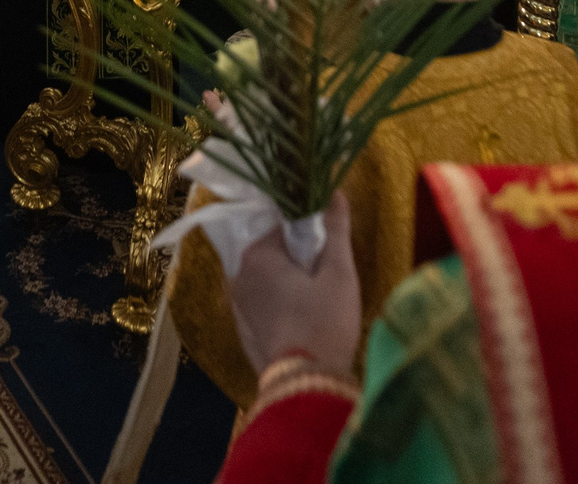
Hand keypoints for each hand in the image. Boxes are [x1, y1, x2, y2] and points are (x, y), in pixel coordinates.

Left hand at [229, 192, 358, 377]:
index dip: (312, 238)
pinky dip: (281, 308)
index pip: (285, 228)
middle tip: (327, 286)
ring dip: (290, 286)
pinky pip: (264, 306)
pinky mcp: (243, 331)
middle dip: (300, 263)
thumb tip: (334, 193)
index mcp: (258, 255)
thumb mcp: (339, 272)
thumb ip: (336, 229)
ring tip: (318, 308)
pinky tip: (302, 325)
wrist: (307, 384)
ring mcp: (238, 306)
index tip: (330, 258)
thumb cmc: (326, 323)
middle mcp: (239, 275)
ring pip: (269, 281)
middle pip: (275, 254)